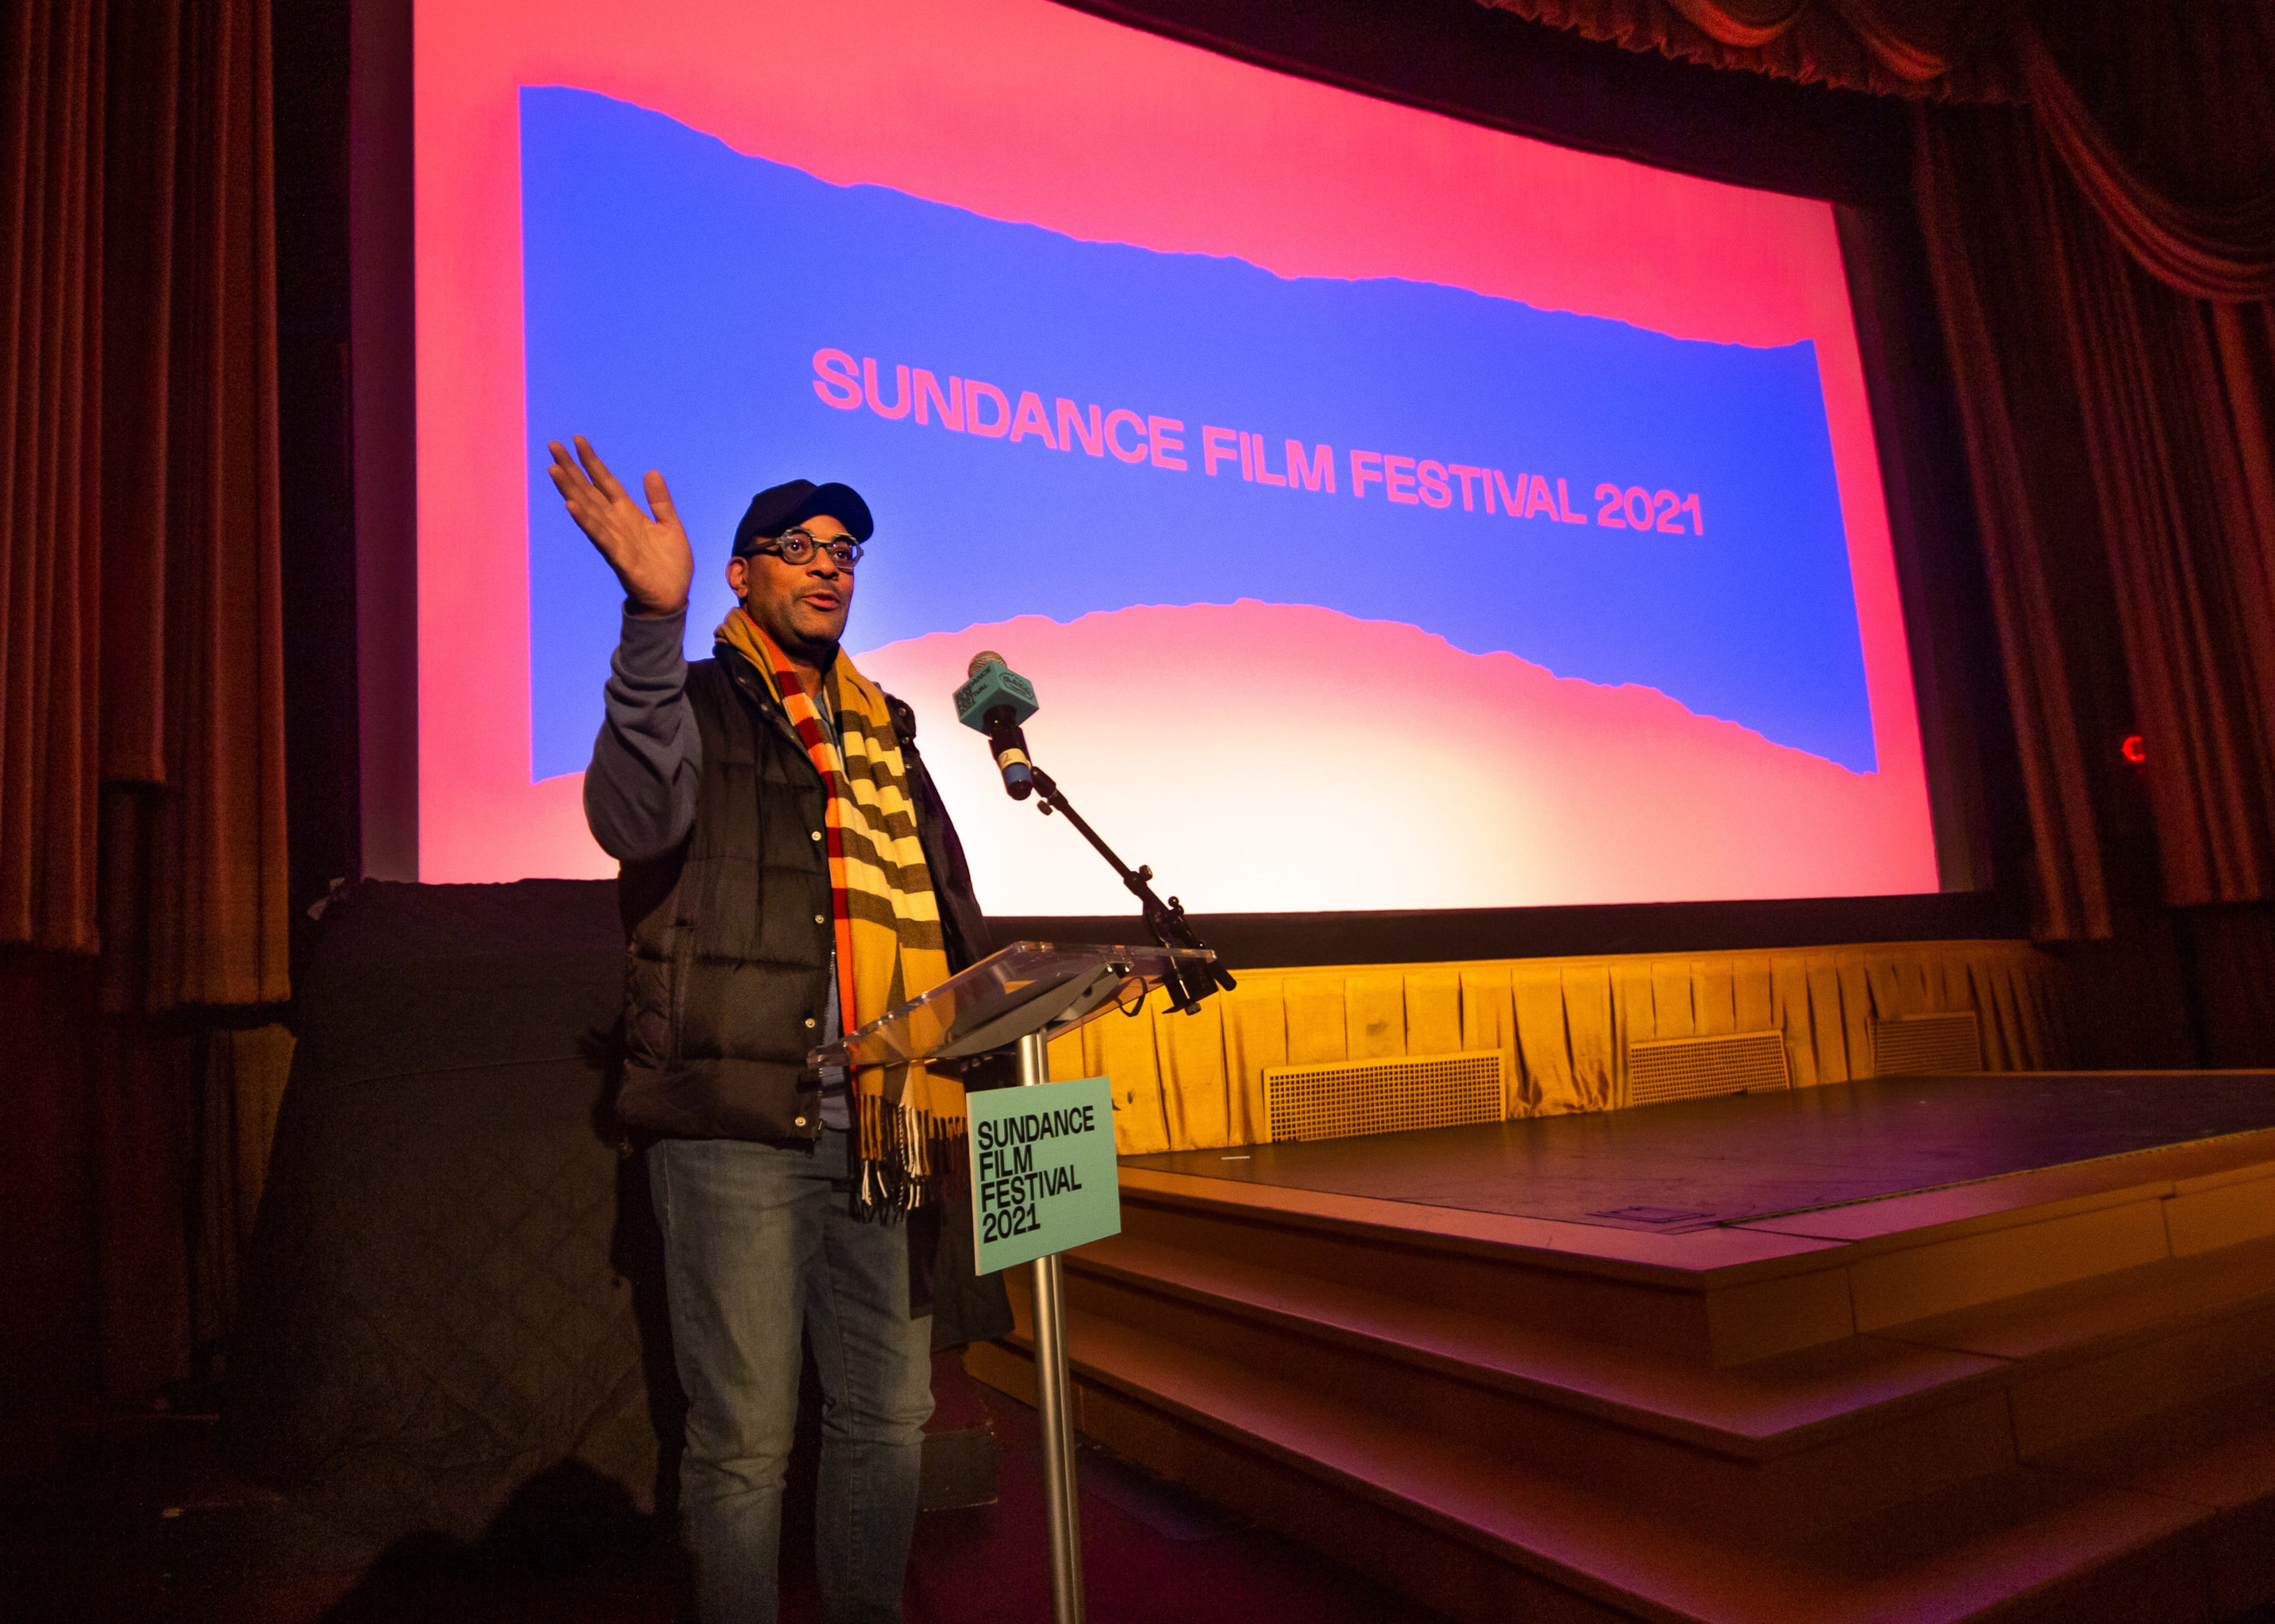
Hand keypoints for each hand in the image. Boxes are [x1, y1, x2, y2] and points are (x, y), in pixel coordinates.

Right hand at [546, 435, 693, 616]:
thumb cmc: (670, 565)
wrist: (672, 598)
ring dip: (570, 490)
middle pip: (589, 491)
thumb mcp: (670, 525)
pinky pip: (600, 537)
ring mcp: (615, 540)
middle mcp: (616, 523)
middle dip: (571, 469)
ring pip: (588, 510)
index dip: (592, 461)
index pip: (606, 482)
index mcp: (628, 514)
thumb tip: (651, 471)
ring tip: (554, 470)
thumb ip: (659, 500)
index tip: (577, 439)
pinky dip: (586, 521)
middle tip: (552, 445)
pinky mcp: (620, 558)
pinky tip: (571, 506)